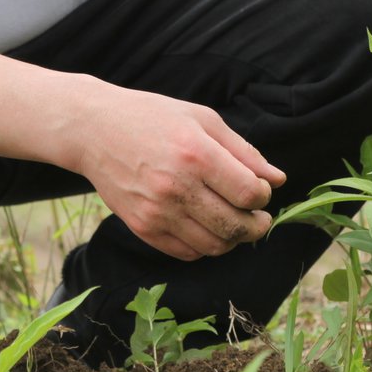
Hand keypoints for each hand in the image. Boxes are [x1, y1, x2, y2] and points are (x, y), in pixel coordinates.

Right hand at [72, 86, 287, 261]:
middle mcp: (177, 187)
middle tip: (259, 217)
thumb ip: (243, 151)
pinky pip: (187, 253)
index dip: (264, 196)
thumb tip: (277, 179)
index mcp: (196, 153)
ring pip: (214, 246)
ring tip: (233, 221)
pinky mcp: (142, 228)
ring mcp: (157, 212)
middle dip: (257, 225)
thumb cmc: (152, 117)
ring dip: (233, 239)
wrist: (94, 131)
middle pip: (236, 227)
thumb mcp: (202, 119)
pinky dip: (205, 246)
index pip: (249, 194)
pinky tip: (205, 225)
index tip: (260, 190)